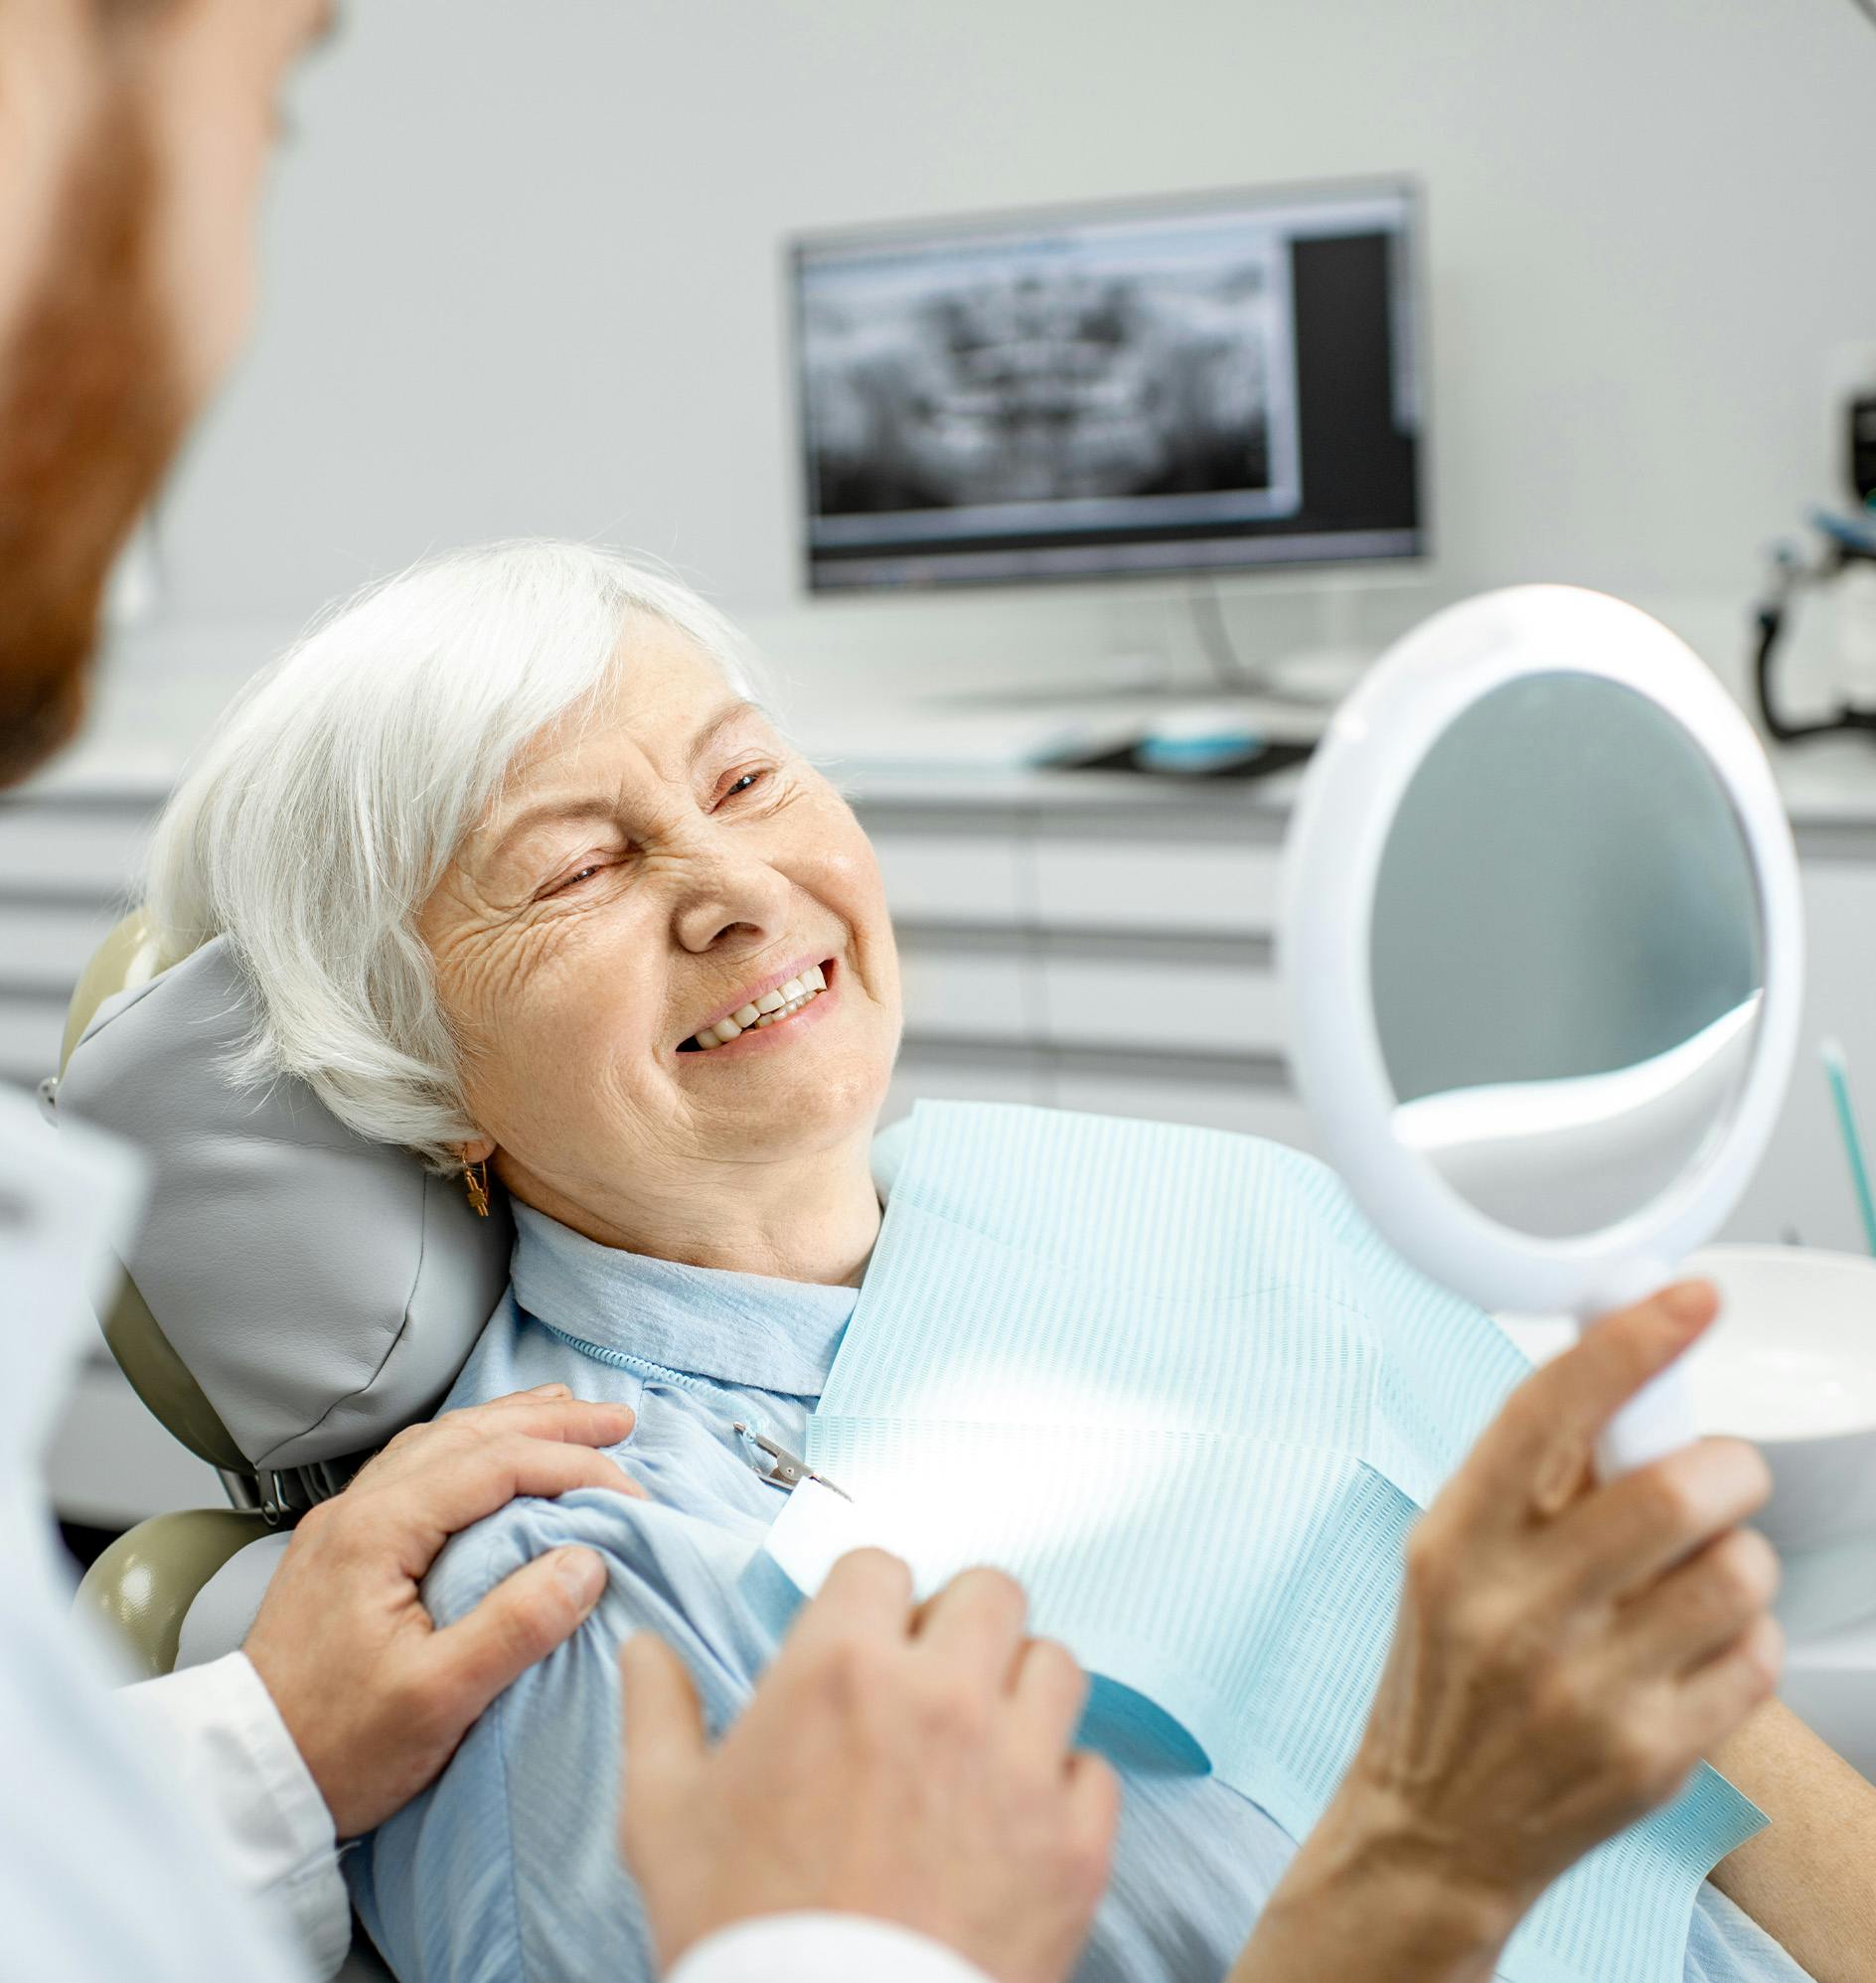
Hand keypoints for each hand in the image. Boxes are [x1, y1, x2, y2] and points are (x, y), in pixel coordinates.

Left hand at [245, 1382, 641, 1837]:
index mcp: (377, 1530)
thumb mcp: (437, 1700)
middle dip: (552, 1422)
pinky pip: (418, 1466)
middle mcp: (356, 1510)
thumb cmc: (336, 1749)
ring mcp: (344, 1525)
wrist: (244, 1782)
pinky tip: (491, 1455)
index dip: (573, 1466)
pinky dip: (472, 1447)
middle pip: (468, 1434)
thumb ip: (515, 1625)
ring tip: (567, 1416)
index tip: (631, 1494)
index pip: (496, 1464)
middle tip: (620, 1421)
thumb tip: (587, 1562)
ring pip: (440, 1442)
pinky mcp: (342, 1548)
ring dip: (511, 1424)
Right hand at [619, 1550, 1118, 1982]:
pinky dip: (1061, 1789)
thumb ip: (658, 1713)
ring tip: (983, 1746)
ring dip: (1020, 1694)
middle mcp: (941, 1694)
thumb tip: (643, 1648)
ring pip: (1055, 1664)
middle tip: (933, 1683)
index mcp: (840, 1668)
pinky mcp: (1073, 1841)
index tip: (863, 1645)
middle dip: (960, 1628)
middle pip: (991, 1592)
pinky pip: (1092, 1768)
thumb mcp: (664, 1818)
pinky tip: (1016, 1824)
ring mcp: (1018, 1764)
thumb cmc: (742, 1933)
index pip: (882, 1565)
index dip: (868, 1603)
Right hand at [1326, 1282, 1780, 1939]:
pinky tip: (1693, 1648)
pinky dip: (1746, 1637)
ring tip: (1699, 1574)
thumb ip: (1530, 1475)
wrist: (1433, 1827)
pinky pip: (1756, 1656)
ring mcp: (1587, 1688)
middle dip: (1725, 1465)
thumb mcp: (1450, 1555)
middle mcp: (1516, 1609)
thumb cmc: (1448, 1671)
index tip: (1690, 1295)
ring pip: (1736, 1571)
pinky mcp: (1652, 1756)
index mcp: (1457, 1539)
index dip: (1629, 1341)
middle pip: (1674, 1490)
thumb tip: (1620, 1365)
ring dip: (1741, 1555)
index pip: (1547, 1410)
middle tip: (1719, 1473)